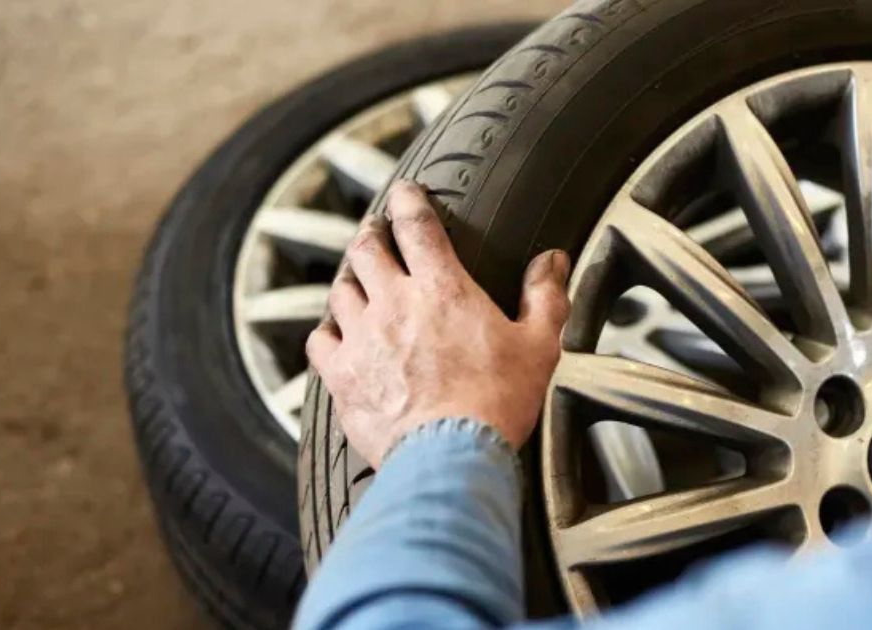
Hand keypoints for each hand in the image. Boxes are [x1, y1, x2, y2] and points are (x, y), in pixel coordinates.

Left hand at [306, 181, 570, 466]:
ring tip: (358, 280)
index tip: (406, 193)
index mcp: (442, 288)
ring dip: (350, 280)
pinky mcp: (341, 376)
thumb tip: (553, 260)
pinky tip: (336, 335)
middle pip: (365, 248)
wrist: (451, 457)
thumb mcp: (538, 346)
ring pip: (340, 290)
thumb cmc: (497, 403)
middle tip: (376, 232)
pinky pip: (319, 340)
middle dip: (370, 233)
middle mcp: (393, 303)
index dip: (408, 200)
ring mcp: (361, 338)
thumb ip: (545, 296)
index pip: (416, 223)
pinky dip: (327, 331)